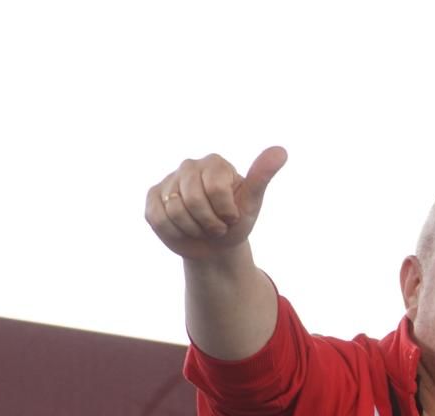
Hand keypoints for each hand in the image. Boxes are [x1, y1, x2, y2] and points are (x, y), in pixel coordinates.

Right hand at [144, 146, 287, 260]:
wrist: (216, 246)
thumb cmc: (236, 221)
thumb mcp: (252, 201)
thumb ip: (262, 175)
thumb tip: (281, 150)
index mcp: (214, 163)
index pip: (216, 189)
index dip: (225, 211)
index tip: (232, 216)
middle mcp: (189, 166)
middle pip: (193, 200)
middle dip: (209, 223)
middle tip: (218, 226)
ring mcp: (168, 181)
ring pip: (175, 211)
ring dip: (194, 229)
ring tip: (202, 227)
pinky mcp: (153, 198)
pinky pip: (159, 219)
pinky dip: (175, 232)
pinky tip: (184, 229)